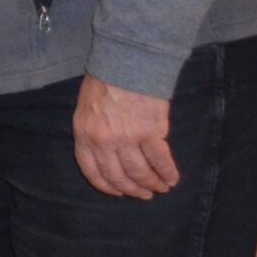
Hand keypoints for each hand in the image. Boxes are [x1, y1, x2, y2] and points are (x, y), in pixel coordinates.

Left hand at [73, 75, 178, 198]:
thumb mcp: (86, 108)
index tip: (118, 192)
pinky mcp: (150, 133)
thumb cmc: (105, 81)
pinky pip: (160, 160)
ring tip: (162, 187)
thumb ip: (93, 132)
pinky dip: (167, 172)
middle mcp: (103, 141)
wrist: (126, 62)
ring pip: (140, 172)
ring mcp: (126, 138)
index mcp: (84, 134)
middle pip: (118, 176)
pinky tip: (172, 177)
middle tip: (145, 194)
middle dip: (133, 189)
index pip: (91, 170)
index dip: (106, 185)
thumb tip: (108, 153)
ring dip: (153, 183)